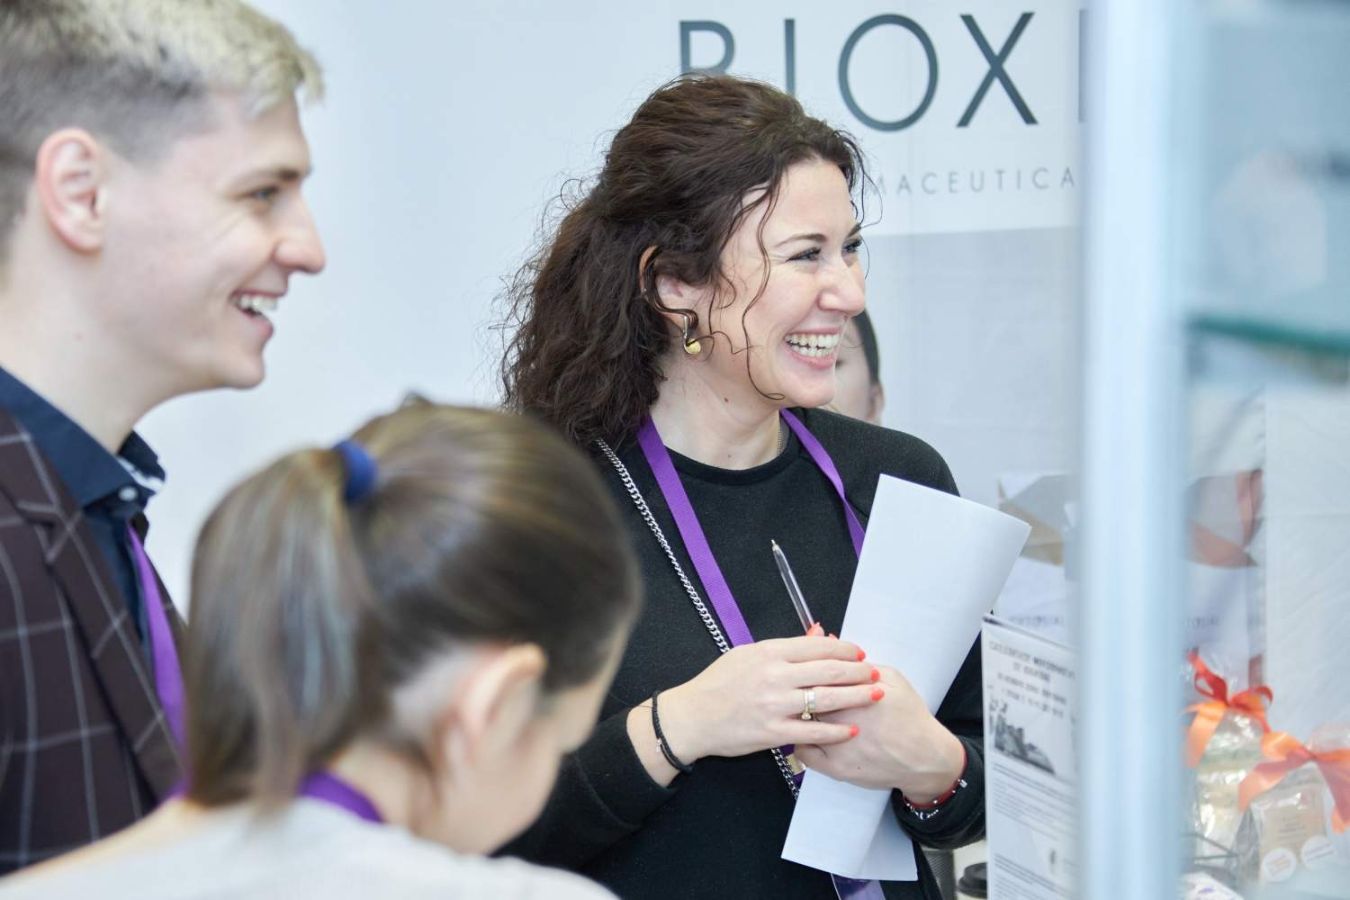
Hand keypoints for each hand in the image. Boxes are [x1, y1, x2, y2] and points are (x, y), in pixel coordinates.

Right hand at [656, 632, 877, 761]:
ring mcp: (775, 705)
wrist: (693, 716)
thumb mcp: (747, 654)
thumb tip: (817, 634)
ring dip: (856, 697)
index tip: (860, 653)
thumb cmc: (718, 683)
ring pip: (826, 699)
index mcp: (769, 653)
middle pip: (828, 671)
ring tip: (876, 696)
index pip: (816, 647)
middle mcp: (775, 677)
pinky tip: (852, 729)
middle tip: (876, 673)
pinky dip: (836, 731)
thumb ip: (784, 648)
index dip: (844, 650)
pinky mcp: (773, 732)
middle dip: (859, 672)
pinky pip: (812, 731)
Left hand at [794, 665, 964, 798]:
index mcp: (853, 694)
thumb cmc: (910, 716)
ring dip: (802, 716)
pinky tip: (811, 734)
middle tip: (809, 691)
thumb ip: (857, 663)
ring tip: (811, 710)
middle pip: (805, 699)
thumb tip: (830, 642)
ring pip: (801, 725)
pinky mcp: (835, 769)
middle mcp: (841, 720)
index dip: (810, 670)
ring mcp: (836, 747)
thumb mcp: (891, 678)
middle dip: (804, 692)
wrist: (925, 757)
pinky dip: (802, 742)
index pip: (815, 675)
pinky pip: (803, 753)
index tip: (813, 671)